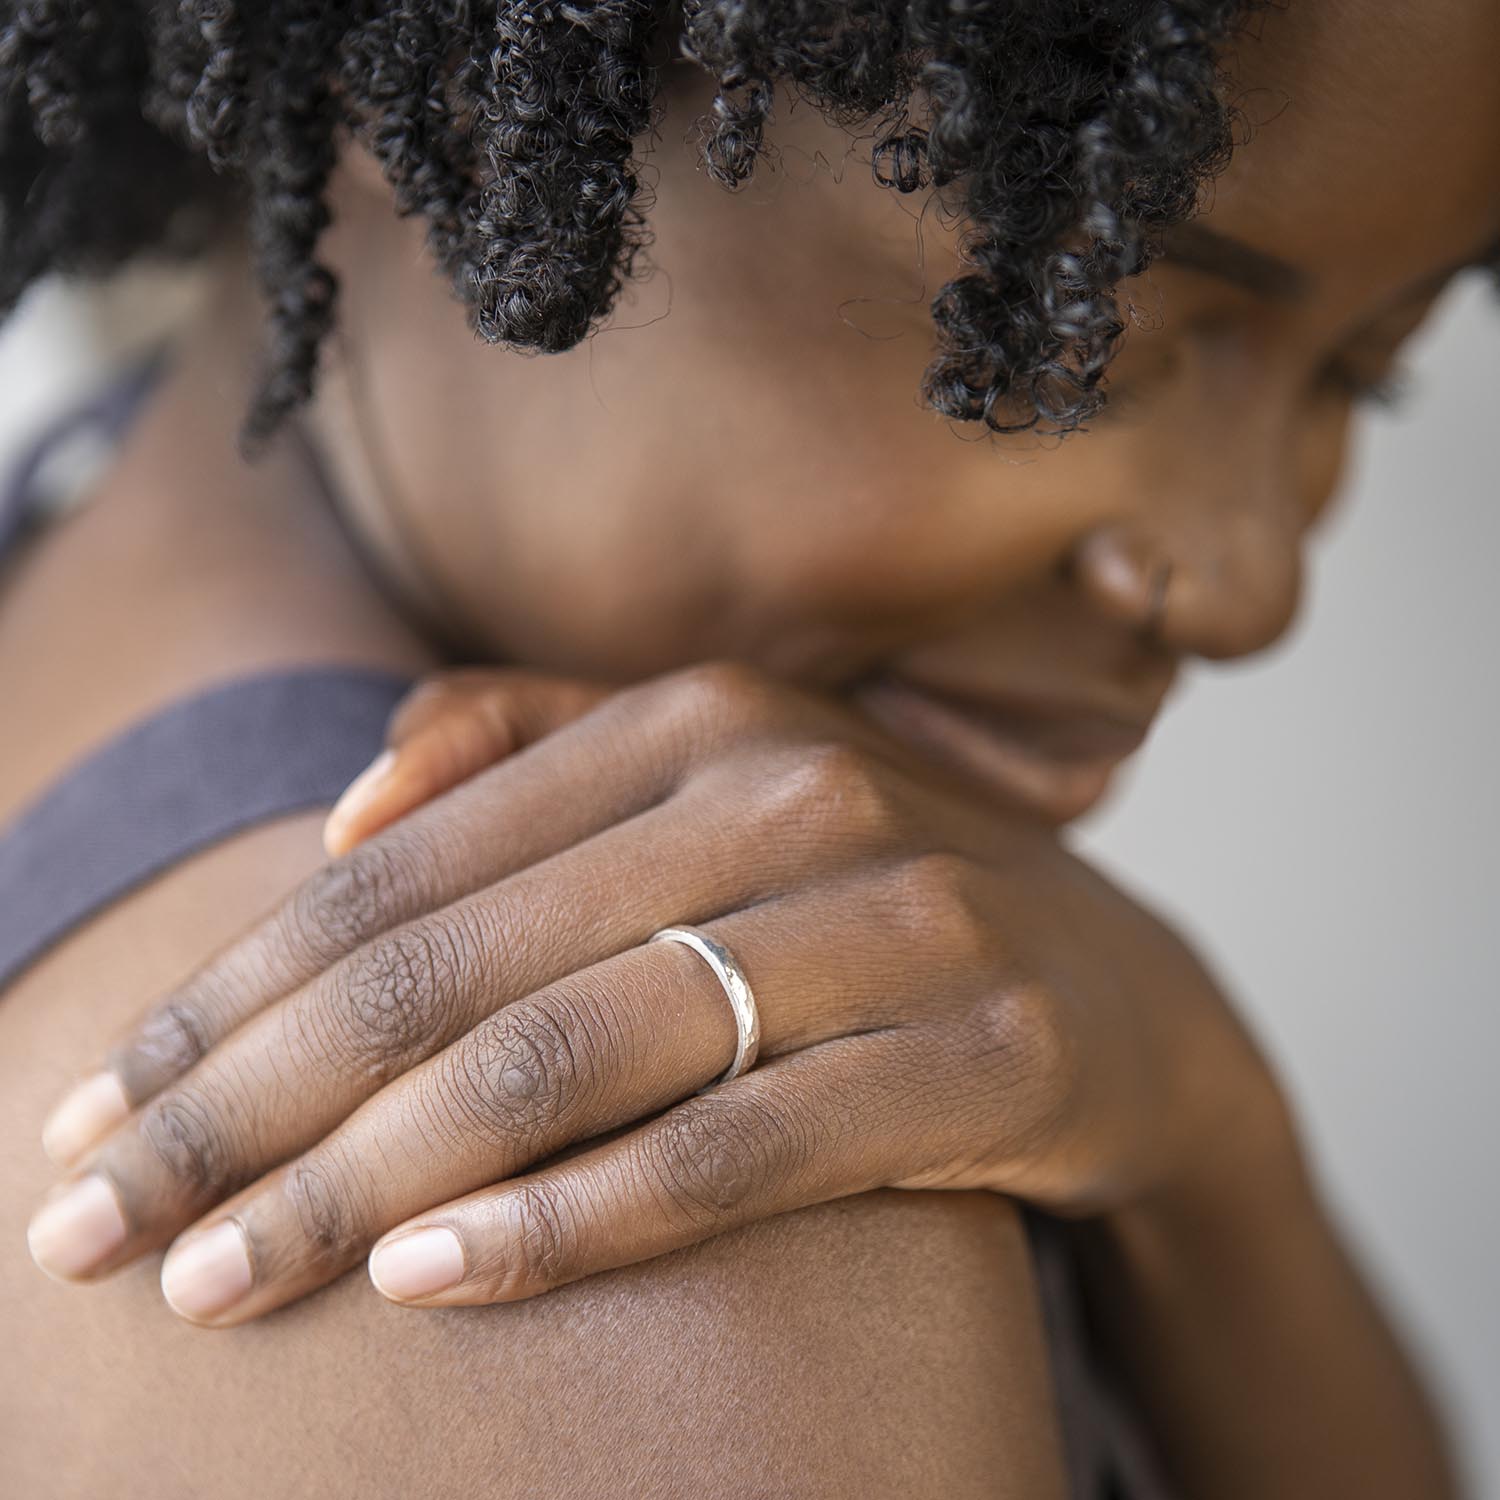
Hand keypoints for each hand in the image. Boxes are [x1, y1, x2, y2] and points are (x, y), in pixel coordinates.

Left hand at [28, 662, 1286, 1324]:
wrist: (1128, 995)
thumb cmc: (872, 903)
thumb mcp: (715, 794)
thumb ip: (532, 751)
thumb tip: (342, 812)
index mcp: (703, 719)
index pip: (405, 868)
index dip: (234, 995)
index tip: (100, 1112)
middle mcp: (795, 791)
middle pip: (461, 966)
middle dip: (252, 1110)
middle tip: (97, 1233)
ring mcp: (906, 915)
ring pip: (579, 1055)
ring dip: (372, 1179)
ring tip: (224, 1282)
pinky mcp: (993, 1052)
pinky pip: (742, 1149)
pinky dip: (579, 1219)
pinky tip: (435, 1281)